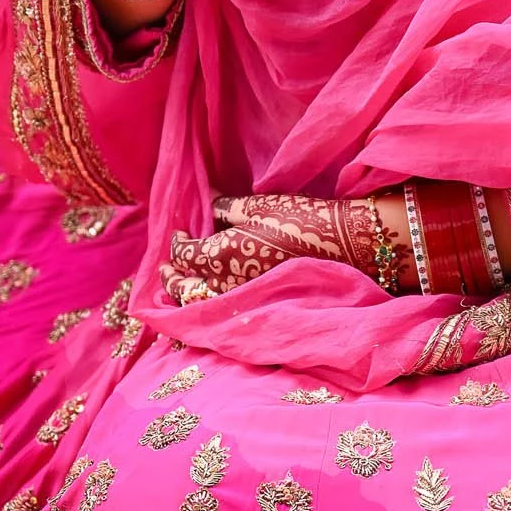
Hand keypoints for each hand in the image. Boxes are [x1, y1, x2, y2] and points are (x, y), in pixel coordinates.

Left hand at [161, 190, 404, 303]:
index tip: (179, 233)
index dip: (177, 242)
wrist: (345, 248)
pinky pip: (222, 311)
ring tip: (179, 288)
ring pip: (201, 305)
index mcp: (220, 254)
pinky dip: (207, 306)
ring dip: (185, 296)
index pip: (185, 253)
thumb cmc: (302, 220)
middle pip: (184, 287)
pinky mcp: (259, 306)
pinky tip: (209, 299)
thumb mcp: (260, 206)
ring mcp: (242, 300)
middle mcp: (225, 283)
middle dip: (171, 277)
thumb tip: (206, 199)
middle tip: (165, 269)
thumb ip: (226, 207)